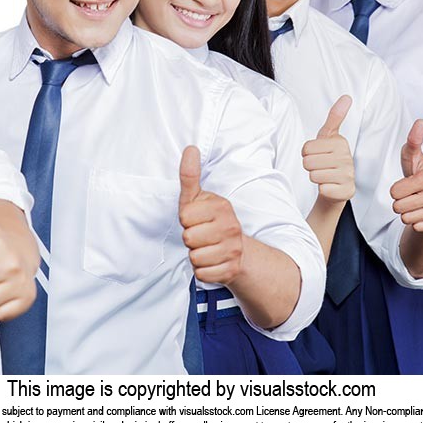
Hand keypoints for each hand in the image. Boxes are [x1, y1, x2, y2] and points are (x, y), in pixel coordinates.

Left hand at [179, 146, 243, 284]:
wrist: (238, 250)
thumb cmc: (210, 221)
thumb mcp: (198, 198)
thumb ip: (190, 175)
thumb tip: (190, 148)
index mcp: (221, 207)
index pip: (185, 217)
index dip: (186, 220)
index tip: (197, 219)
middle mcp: (231, 227)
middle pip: (188, 238)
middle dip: (190, 239)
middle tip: (202, 235)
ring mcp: (233, 249)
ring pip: (194, 257)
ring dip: (196, 255)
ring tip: (207, 248)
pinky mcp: (231, 270)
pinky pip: (201, 273)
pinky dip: (203, 271)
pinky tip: (212, 261)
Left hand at [302, 95, 354, 207]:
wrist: (336, 186)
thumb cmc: (328, 158)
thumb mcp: (328, 137)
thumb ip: (335, 117)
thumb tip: (347, 97)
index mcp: (340, 142)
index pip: (306, 148)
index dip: (307, 154)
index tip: (318, 154)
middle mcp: (347, 158)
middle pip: (308, 162)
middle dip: (310, 166)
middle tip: (320, 166)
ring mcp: (348, 175)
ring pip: (314, 176)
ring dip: (315, 177)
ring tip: (325, 175)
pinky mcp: (347, 191)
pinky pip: (323, 189)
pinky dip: (323, 189)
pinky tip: (330, 186)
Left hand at [390, 120, 422, 231]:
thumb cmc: (420, 173)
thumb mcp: (413, 157)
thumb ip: (413, 141)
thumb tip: (420, 121)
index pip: (394, 192)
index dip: (396, 189)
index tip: (407, 184)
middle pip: (397, 207)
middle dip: (400, 201)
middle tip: (411, 194)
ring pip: (405, 218)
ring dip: (407, 212)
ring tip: (417, 202)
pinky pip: (416, 227)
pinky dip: (417, 222)